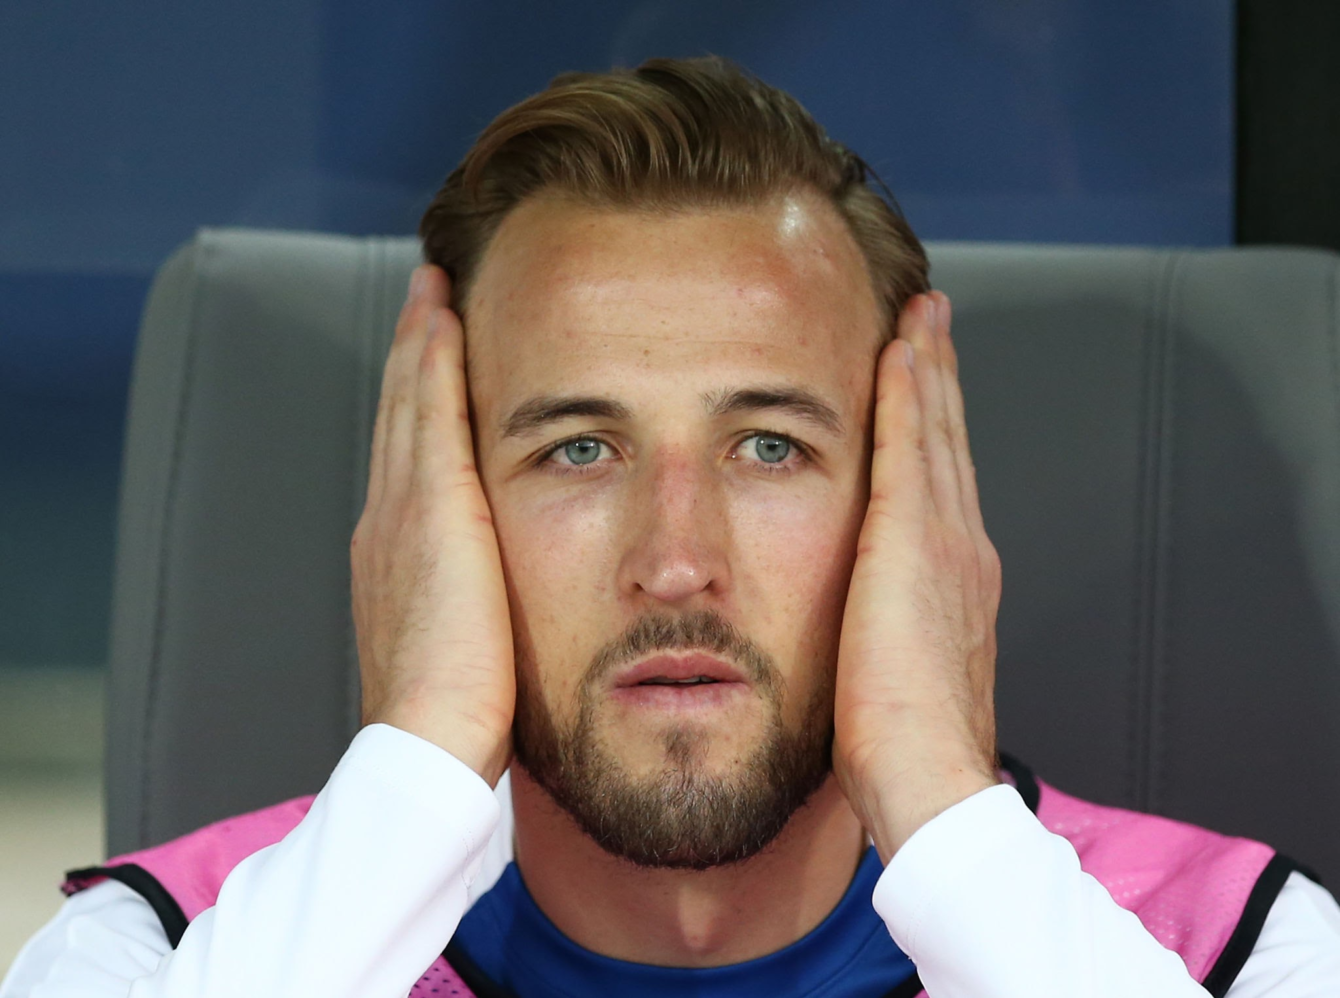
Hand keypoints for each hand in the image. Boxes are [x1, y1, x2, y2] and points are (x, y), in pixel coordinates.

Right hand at [351, 264, 514, 786]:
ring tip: (432, 287)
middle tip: (424, 294)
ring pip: (407, 398)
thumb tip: (499, 601)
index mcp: (396, 553)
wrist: (429, 738)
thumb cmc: (457, 713)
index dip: (414, 400)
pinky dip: (430, 358)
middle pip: (398, 412)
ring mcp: (401, 508)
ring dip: (419, 339)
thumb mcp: (465, 646)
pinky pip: (427, 409)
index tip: (430, 355)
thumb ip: (476, 604)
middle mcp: (388, 519)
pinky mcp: (430, 506)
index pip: (409, 455)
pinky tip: (443, 314)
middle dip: (410, 351)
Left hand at [832, 290, 1002, 861]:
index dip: (937, 429)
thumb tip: (864, 639)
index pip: (942, 485)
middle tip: (934, 320)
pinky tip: (898, 349)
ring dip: (928, 366)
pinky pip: (909, 443)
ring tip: (921, 315)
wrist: (928, 774)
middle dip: (941, 377)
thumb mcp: (898, 678)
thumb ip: (888, 640)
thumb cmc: (907, 748)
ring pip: (934, 428)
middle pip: (948, 441)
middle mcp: (962, 549)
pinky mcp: (911, 538)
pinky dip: (908, 392)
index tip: (926, 383)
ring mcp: (944, 539)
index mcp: (956, 584)